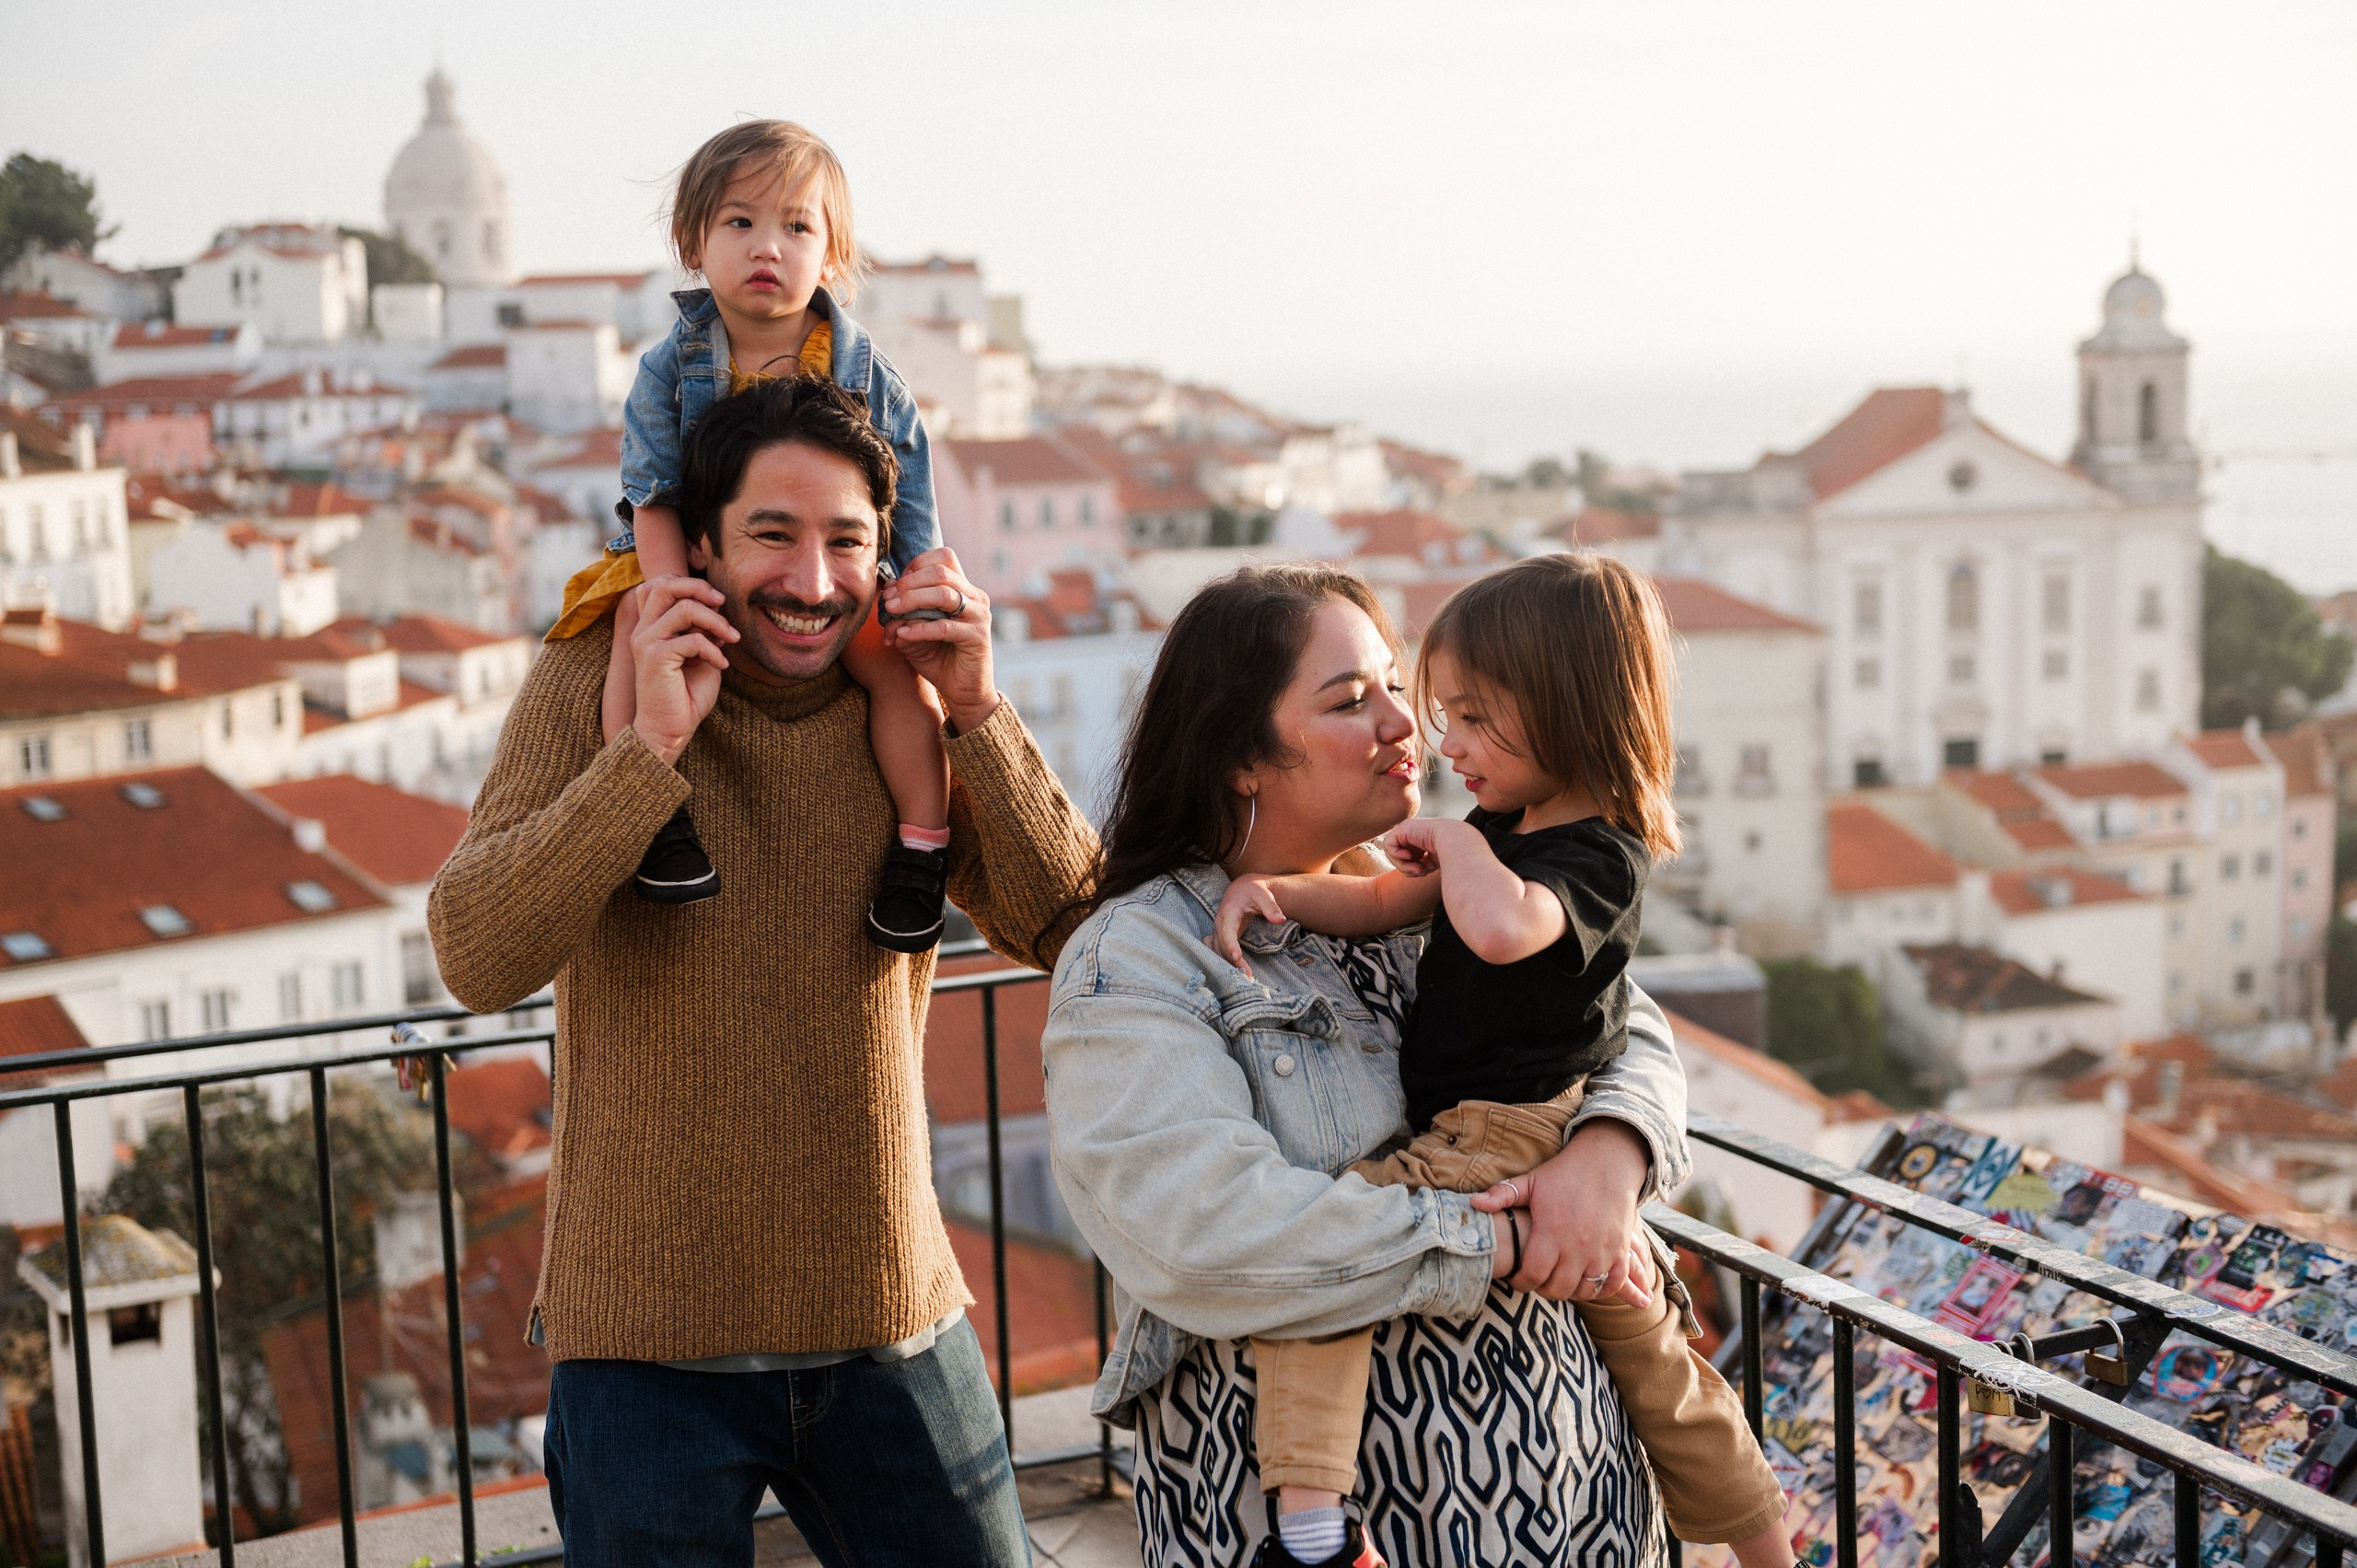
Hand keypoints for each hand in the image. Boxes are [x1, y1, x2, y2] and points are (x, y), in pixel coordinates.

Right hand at [629, 574, 734, 765]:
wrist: (669, 729)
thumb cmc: (685, 694)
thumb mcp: (699, 655)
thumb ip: (702, 630)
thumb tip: (717, 609)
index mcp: (651, 625)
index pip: (660, 584)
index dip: (690, 583)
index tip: (717, 601)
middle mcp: (644, 629)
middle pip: (666, 584)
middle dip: (700, 588)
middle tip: (722, 603)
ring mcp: (646, 641)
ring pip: (684, 609)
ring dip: (716, 622)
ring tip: (730, 639)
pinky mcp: (654, 658)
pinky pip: (693, 640)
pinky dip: (714, 650)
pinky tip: (721, 665)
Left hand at [880, 548, 997, 733]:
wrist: (963, 691)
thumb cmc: (939, 658)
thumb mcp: (916, 628)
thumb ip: (906, 610)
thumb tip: (887, 592)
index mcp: (963, 588)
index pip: (943, 557)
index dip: (916, 565)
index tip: (896, 585)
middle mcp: (975, 597)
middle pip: (941, 572)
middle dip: (909, 583)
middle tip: (888, 600)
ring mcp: (979, 616)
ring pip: (944, 594)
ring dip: (913, 600)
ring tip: (892, 611)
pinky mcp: (978, 637)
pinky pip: (945, 626)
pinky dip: (920, 628)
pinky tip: (902, 634)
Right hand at [1212, 874, 1284, 974]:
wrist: (1242, 887)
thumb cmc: (1254, 890)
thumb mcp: (1264, 894)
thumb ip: (1271, 906)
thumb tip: (1280, 919)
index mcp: (1229, 911)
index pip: (1227, 930)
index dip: (1230, 944)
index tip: (1236, 957)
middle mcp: (1220, 922)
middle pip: (1222, 944)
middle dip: (1232, 960)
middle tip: (1247, 975)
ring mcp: (1219, 930)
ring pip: (1218, 950)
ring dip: (1228, 963)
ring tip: (1245, 976)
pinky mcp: (1221, 936)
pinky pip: (1218, 950)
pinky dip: (1223, 960)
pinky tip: (1234, 970)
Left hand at [1382, 816, 1470, 877]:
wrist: (1457, 843)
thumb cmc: (1452, 856)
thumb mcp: (1433, 863)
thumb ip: (1421, 865)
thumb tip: (1412, 870)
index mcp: (1423, 840)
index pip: (1409, 859)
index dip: (1413, 869)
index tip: (1425, 872)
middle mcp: (1414, 833)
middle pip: (1400, 857)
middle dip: (1408, 869)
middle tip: (1420, 872)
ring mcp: (1408, 829)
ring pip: (1393, 853)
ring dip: (1403, 866)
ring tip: (1417, 867)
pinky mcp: (1403, 827)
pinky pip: (1388, 845)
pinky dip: (1396, 855)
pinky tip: (1408, 856)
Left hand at [1472, 1118, 1653, 1305]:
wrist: (1607, 1162)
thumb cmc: (1565, 1173)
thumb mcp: (1531, 1181)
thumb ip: (1501, 1195)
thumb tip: (1473, 1204)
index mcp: (1551, 1230)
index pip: (1533, 1274)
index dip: (1521, 1282)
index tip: (1517, 1279)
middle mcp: (1577, 1245)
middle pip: (1558, 1288)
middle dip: (1543, 1289)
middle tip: (1537, 1280)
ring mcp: (1602, 1250)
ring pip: (1583, 1290)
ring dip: (1570, 1290)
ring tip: (1559, 1280)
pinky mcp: (1620, 1250)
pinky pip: (1612, 1283)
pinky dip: (1600, 1289)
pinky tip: (1586, 1280)